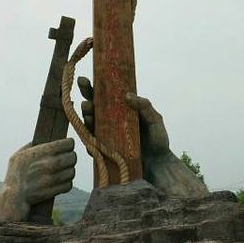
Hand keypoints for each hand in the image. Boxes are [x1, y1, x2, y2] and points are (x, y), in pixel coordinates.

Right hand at [0, 138, 76, 221]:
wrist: (13, 197)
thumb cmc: (14, 176)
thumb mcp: (17, 156)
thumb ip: (30, 146)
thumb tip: (41, 140)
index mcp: (40, 152)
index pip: (67, 144)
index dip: (69, 144)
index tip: (67, 146)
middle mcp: (48, 164)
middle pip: (72, 157)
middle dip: (71, 158)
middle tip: (67, 159)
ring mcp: (52, 178)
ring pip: (72, 171)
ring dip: (69, 171)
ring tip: (64, 171)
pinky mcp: (54, 190)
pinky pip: (69, 184)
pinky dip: (66, 183)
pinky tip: (61, 182)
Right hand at [77, 77, 207, 197]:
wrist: (159, 164)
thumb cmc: (158, 140)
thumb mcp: (155, 120)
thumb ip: (145, 106)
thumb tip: (127, 95)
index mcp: (121, 111)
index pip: (105, 96)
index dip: (93, 87)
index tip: (86, 78)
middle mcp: (110, 122)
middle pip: (94, 107)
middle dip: (86, 97)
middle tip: (84, 91)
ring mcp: (106, 137)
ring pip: (90, 125)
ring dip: (86, 116)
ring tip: (88, 109)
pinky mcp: (105, 152)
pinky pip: (93, 146)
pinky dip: (90, 140)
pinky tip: (89, 135)